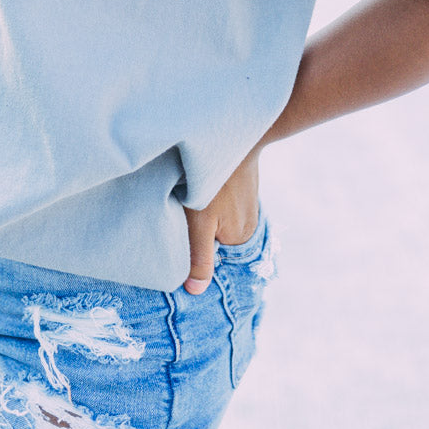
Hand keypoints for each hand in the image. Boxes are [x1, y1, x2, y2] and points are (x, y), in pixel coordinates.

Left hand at [182, 149, 259, 294]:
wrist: (236, 136)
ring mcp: (247, 203)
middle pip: (215, 234)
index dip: (192, 243)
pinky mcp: (242, 184)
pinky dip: (211, 194)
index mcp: (240, 238)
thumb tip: (196, 292)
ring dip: (204, 207)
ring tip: (191, 193)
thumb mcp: (201, 222)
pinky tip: (201, 183)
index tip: (180, 228)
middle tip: (182, 207)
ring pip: (217, 215)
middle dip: (198, 224)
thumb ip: (199, 257)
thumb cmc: (215, 181)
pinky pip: (222, 199)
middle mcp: (248, 223)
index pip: (211, 252)